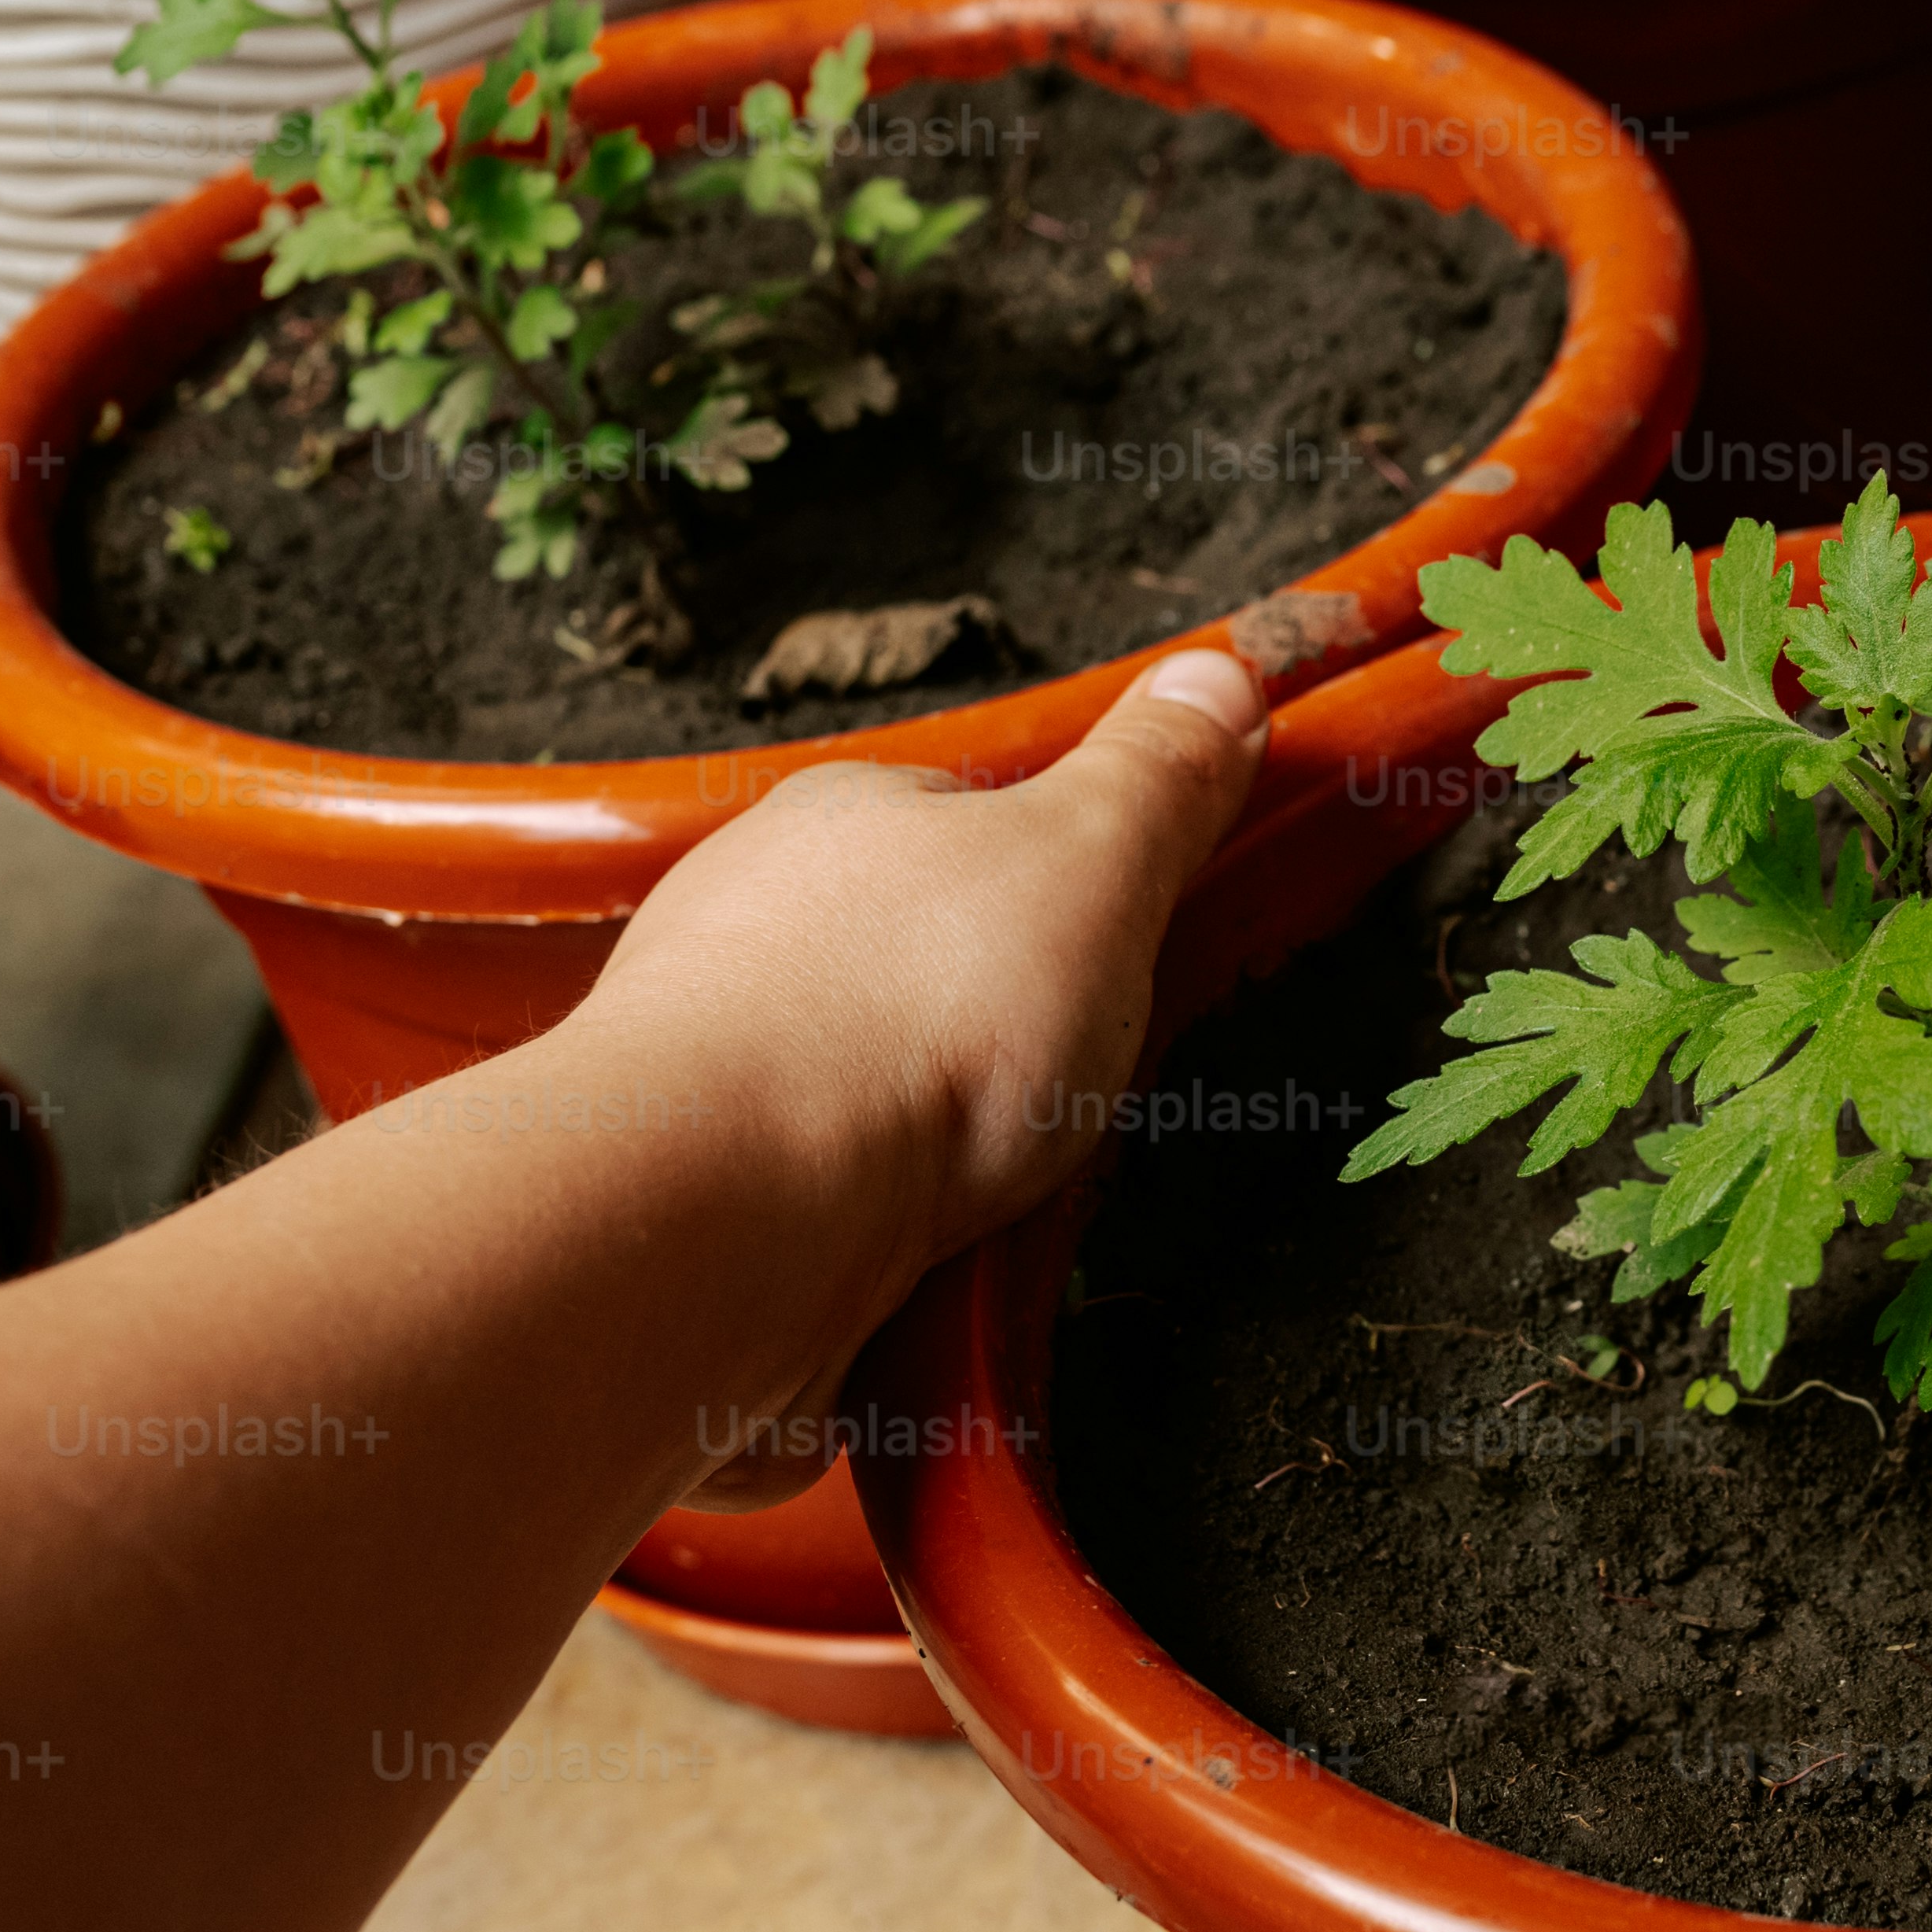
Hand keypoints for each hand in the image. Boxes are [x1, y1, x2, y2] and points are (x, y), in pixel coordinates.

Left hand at [556, 651, 1270, 1508]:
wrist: (728, 1214)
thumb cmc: (891, 1022)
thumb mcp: (1089, 860)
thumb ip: (1158, 779)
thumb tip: (1217, 679)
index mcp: (849, 820)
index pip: (980, 820)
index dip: (1077, 883)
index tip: (1137, 940)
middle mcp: (765, 928)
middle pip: (933, 962)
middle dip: (1015, 1029)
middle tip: (1078, 1079)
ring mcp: (726, 1066)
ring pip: (881, 1091)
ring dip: (955, 1143)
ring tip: (1002, 1177)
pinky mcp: (714, 1197)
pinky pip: (838, 1203)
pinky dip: (897, 1231)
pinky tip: (934, 1252)